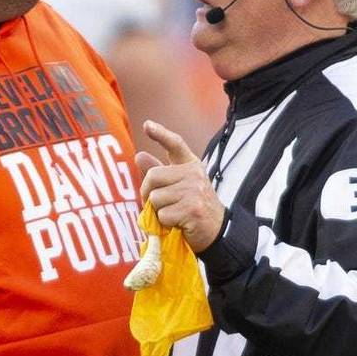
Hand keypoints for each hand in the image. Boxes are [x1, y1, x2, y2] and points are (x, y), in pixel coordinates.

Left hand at [136, 120, 224, 251]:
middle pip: (153, 177)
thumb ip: (159, 172)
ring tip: (174, 214)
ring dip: (159, 211)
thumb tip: (139, 155)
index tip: (147, 125)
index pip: (175, 144)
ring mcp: (194, 190)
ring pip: (155, 198)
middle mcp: (194, 173)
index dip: (160, 134)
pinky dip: (165, 223)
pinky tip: (179, 223)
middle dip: (147, 193)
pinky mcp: (192, 208)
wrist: (217, 231)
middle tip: (157, 205)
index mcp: (191, 165)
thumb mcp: (178, 186)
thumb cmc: (193, 207)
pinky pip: (162, 215)